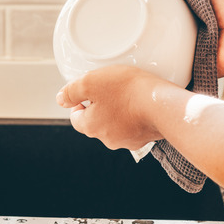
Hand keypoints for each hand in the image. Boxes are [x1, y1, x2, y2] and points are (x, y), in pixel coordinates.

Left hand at [56, 65, 178, 150]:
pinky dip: (134, 117)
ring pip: (115, 125)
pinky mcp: (145, 138)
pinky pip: (134, 127)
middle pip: (95, 122)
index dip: (80, 102)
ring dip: (117, 112)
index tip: (90, 91)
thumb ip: (71, 91)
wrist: (162, 104)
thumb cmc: (126, 91)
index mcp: (90, 127)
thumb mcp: (91, 82)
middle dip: (99, 107)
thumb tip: (61, 99)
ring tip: (127, 95)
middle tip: (110, 90)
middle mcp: (106, 139)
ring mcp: (127, 141)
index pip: (76, 117)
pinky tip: (141, 104)